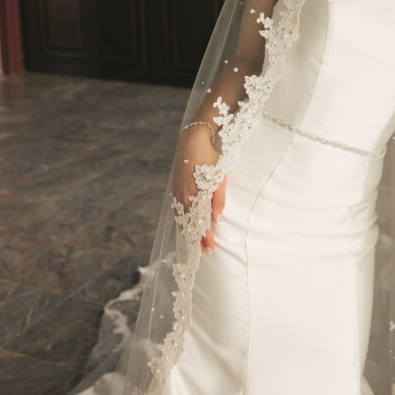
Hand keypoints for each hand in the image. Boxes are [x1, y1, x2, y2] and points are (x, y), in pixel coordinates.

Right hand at [173, 125, 226, 253]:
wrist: (192, 141)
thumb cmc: (210, 158)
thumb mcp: (219, 178)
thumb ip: (218, 200)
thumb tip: (218, 220)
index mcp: (197, 196)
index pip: (202, 224)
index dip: (206, 238)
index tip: (210, 249)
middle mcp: (185, 197)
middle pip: (190, 225)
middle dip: (197, 239)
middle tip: (203, 252)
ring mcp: (178, 193)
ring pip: (182, 219)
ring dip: (189, 232)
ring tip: (194, 243)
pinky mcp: (175, 188)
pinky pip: (177, 210)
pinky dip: (181, 221)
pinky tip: (184, 225)